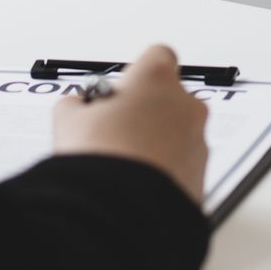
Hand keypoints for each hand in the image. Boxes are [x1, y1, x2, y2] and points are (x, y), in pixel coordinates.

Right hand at [53, 45, 209, 199]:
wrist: (121, 212)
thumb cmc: (100, 160)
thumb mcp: (69, 122)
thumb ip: (75, 105)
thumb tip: (75, 107)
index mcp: (156, 78)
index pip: (157, 57)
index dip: (136, 76)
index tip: (120, 93)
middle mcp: (186, 104)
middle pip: (171, 96)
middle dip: (148, 110)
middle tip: (118, 131)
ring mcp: (198, 140)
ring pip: (180, 132)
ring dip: (158, 141)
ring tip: (125, 163)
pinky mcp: (202, 175)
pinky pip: (184, 164)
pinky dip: (167, 170)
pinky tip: (138, 183)